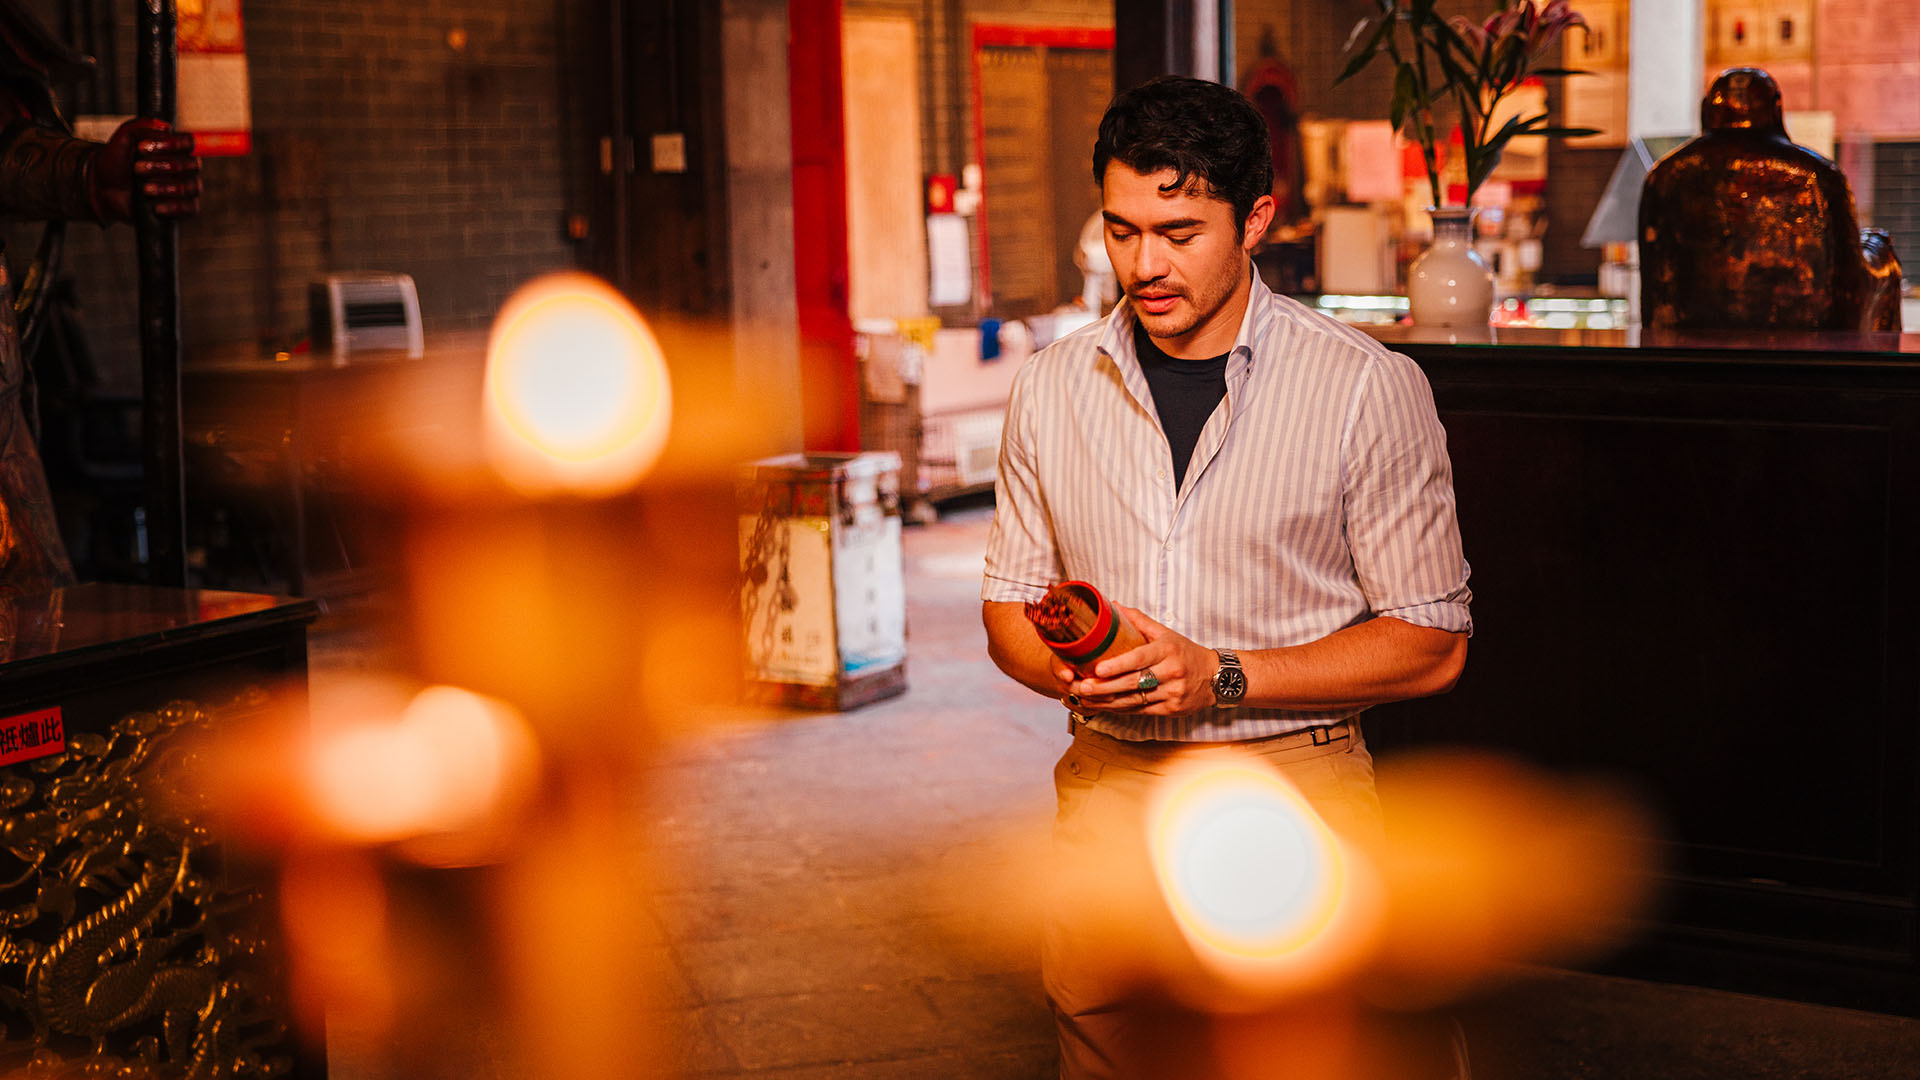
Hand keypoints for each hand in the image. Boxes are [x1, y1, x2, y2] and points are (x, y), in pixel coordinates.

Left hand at [92, 118, 199, 222]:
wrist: (104, 189)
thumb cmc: (116, 163)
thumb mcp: (123, 138)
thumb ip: (141, 126)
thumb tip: (164, 127)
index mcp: (174, 148)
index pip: (188, 141)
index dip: (170, 144)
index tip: (142, 148)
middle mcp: (184, 167)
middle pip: (190, 164)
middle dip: (161, 166)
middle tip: (136, 168)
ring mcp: (186, 188)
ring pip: (189, 187)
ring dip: (165, 187)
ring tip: (144, 188)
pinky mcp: (183, 209)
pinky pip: (189, 208)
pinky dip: (173, 207)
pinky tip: (156, 207)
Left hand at [1067, 606, 1218, 716]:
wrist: (1215, 677)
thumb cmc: (1185, 652)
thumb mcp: (1166, 633)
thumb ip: (1139, 621)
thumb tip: (1114, 606)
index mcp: (1168, 650)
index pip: (1140, 658)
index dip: (1118, 665)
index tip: (1098, 669)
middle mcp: (1172, 672)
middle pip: (1133, 682)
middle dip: (1105, 686)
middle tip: (1082, 686)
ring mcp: (1173, 693)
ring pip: (1135, 700)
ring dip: (1108, 701)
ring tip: (1086, 698)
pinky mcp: (1172, 709)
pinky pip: (1141, 711)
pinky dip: (1121, 709)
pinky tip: (1104, 706)